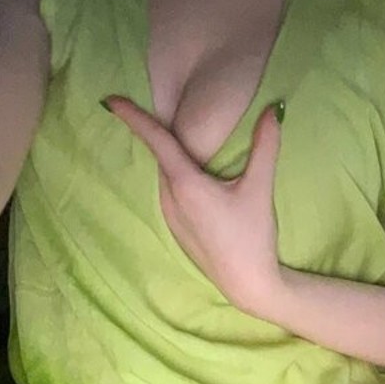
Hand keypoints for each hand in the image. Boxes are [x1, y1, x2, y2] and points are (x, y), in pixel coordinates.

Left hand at [101, 95, 284, 311]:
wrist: (248, 284)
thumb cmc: (252, 237)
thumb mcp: (259, 188)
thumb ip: (266, 146)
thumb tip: (276, 108)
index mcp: (185, 184)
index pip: (155, 141)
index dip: (132, 117)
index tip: (109, 99)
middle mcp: (170, 198)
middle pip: (160, 156)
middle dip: (157, 132)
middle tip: (158, 107)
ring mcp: (170, 216)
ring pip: (166, 175)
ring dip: (170, 155)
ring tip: (178, 136)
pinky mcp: (177, 228)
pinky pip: (170, 192)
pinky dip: (176, 175)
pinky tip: (193, 174)